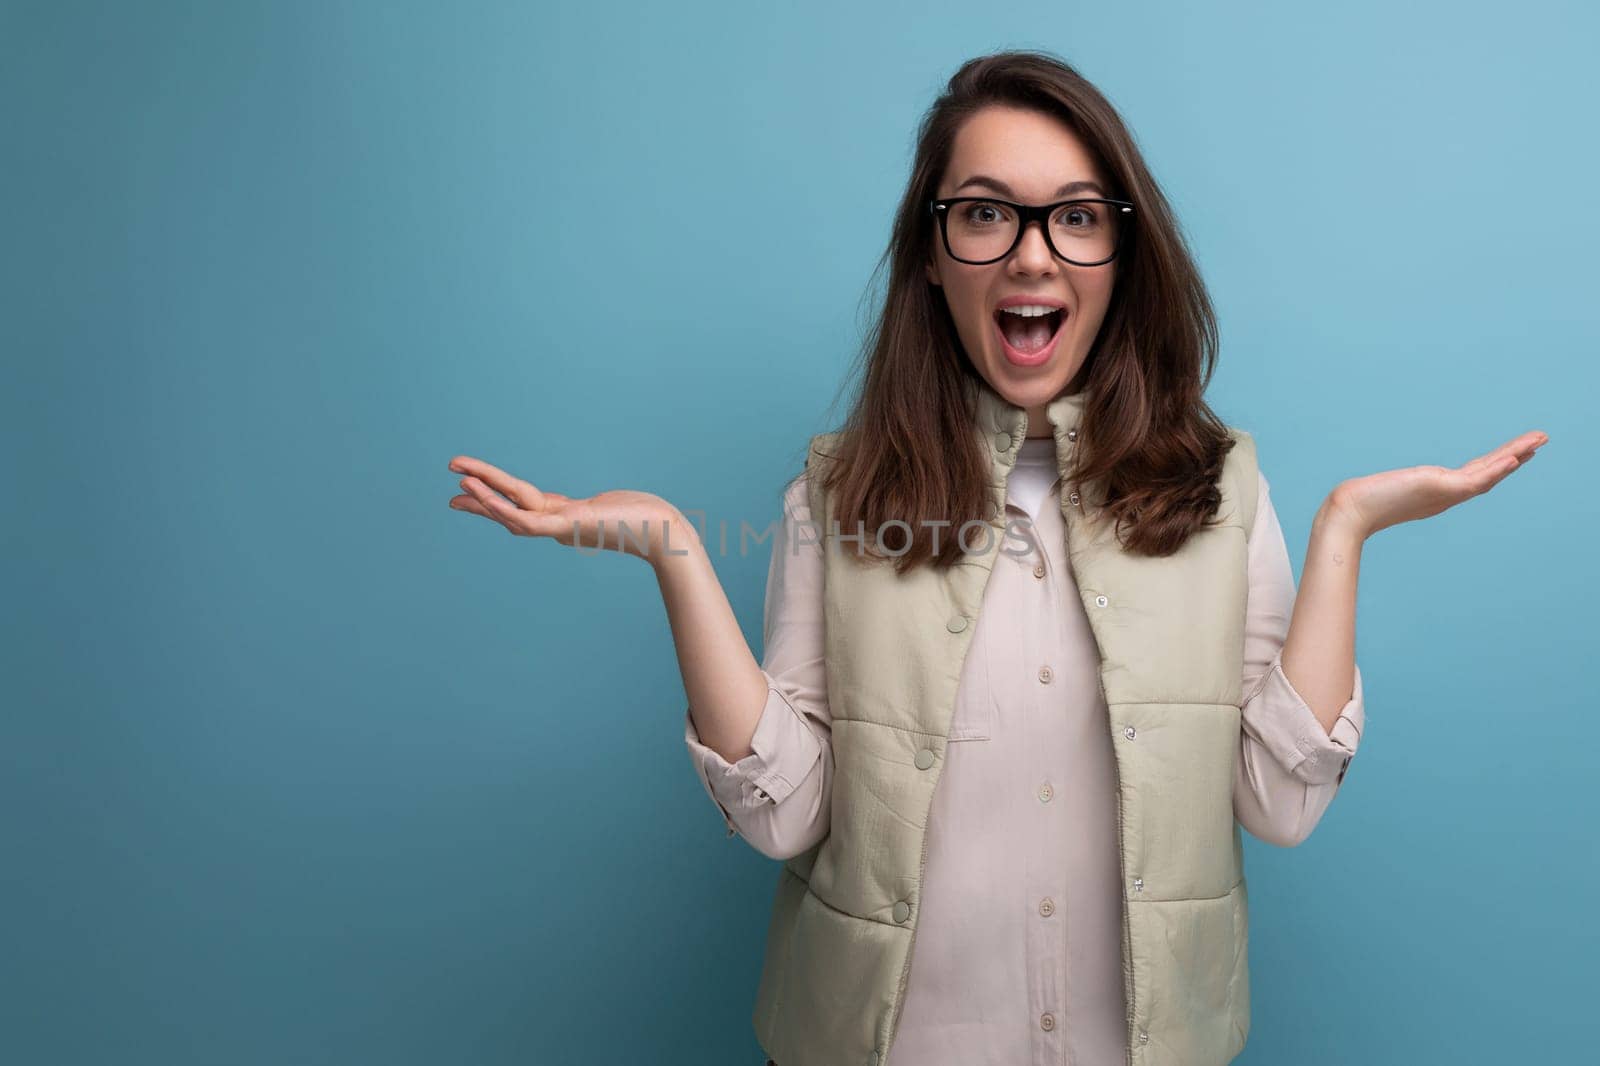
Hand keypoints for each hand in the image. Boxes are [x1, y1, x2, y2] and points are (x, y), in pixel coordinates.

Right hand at [446, 455, 693, 563]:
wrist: (665, 532)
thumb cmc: (646, 518)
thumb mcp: (611, 508)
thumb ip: (594, 509)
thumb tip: (595, 507)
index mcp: (565, 519)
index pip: (522, 508)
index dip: (496, 502)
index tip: (471, 494)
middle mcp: (558, 525)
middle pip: (510, 513)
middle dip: (480, 503)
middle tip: (448, 495)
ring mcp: (561, 527)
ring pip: (512, 514)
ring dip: (484, 498)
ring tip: (459, 479)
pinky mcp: (569, 526)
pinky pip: (526, 519)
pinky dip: (501, 507)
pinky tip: (483, 495)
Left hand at [1321, 430, 1549, 539]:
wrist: (1349, 513)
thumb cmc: (1359, 504)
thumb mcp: (1382, 490)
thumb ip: (1386, 489)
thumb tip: (1373, 488)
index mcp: (1437, 493)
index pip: (1474, 475)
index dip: (1497, 464)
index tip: (1515, 452)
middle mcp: (1446, 495)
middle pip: (1489, 473)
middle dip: (1515, 456)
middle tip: (1540, 441)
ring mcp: (1446, 493)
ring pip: (1489, 473)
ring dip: (1516, 456)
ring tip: (1539, 441)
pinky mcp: (1441, 489)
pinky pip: (1476, 479)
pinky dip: (1497, 468)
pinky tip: (1515, 457)